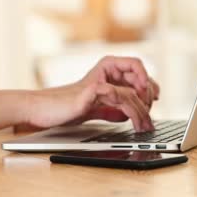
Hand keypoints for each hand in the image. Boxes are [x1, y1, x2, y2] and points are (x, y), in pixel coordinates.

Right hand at [25, 56, 158, 131]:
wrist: (43, 109)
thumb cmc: (66, 107)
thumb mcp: (96, 108)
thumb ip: (112, 107)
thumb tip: (131, 114)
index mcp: (107, 71)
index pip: (138, 69)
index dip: (149, 84)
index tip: (153, 100)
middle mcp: (104, 71)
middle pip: (140, 78)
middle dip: (148, 101)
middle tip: (148, 119)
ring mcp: (98, 81)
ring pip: (131, 91)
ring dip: (141, 112)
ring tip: (144, 126)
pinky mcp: (90, 91)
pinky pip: (116, 95)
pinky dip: (128, 108)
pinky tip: (131, 120)